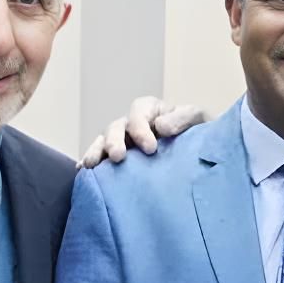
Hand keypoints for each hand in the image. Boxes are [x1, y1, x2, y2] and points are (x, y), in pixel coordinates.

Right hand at [80, 97, 208, 167]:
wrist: (201, 155)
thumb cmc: (198, 133)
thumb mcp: (198, 119)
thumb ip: (182, 118)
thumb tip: (160, 127)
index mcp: (151, 110)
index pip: (139, 113)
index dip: (140, 128)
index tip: (151, 148)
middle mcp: (132, 124)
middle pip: (116, 128)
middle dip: (114, 141)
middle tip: (118, 157)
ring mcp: (123, 142)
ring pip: (103, 142)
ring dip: (96, 152)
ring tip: (91, 165)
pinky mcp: (120, 160)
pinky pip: (101, 159)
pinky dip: (90, 163)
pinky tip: (82, 172)